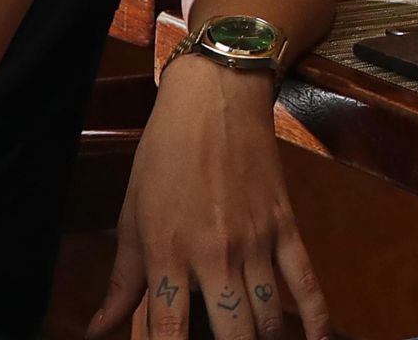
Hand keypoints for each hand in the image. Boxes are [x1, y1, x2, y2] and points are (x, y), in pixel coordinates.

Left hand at [92, 61, 327, 339]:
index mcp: (167, 254)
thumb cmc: (165, 155)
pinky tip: (318, 339)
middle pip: (232, 335)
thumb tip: (99, 328)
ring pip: (270, 317)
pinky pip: (307, 282)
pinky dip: (317, 317)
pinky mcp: (286, 228)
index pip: (167, 331)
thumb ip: (122, 281)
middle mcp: (214, 256)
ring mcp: (256, 243)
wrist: (215, 100)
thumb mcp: (131, 216)